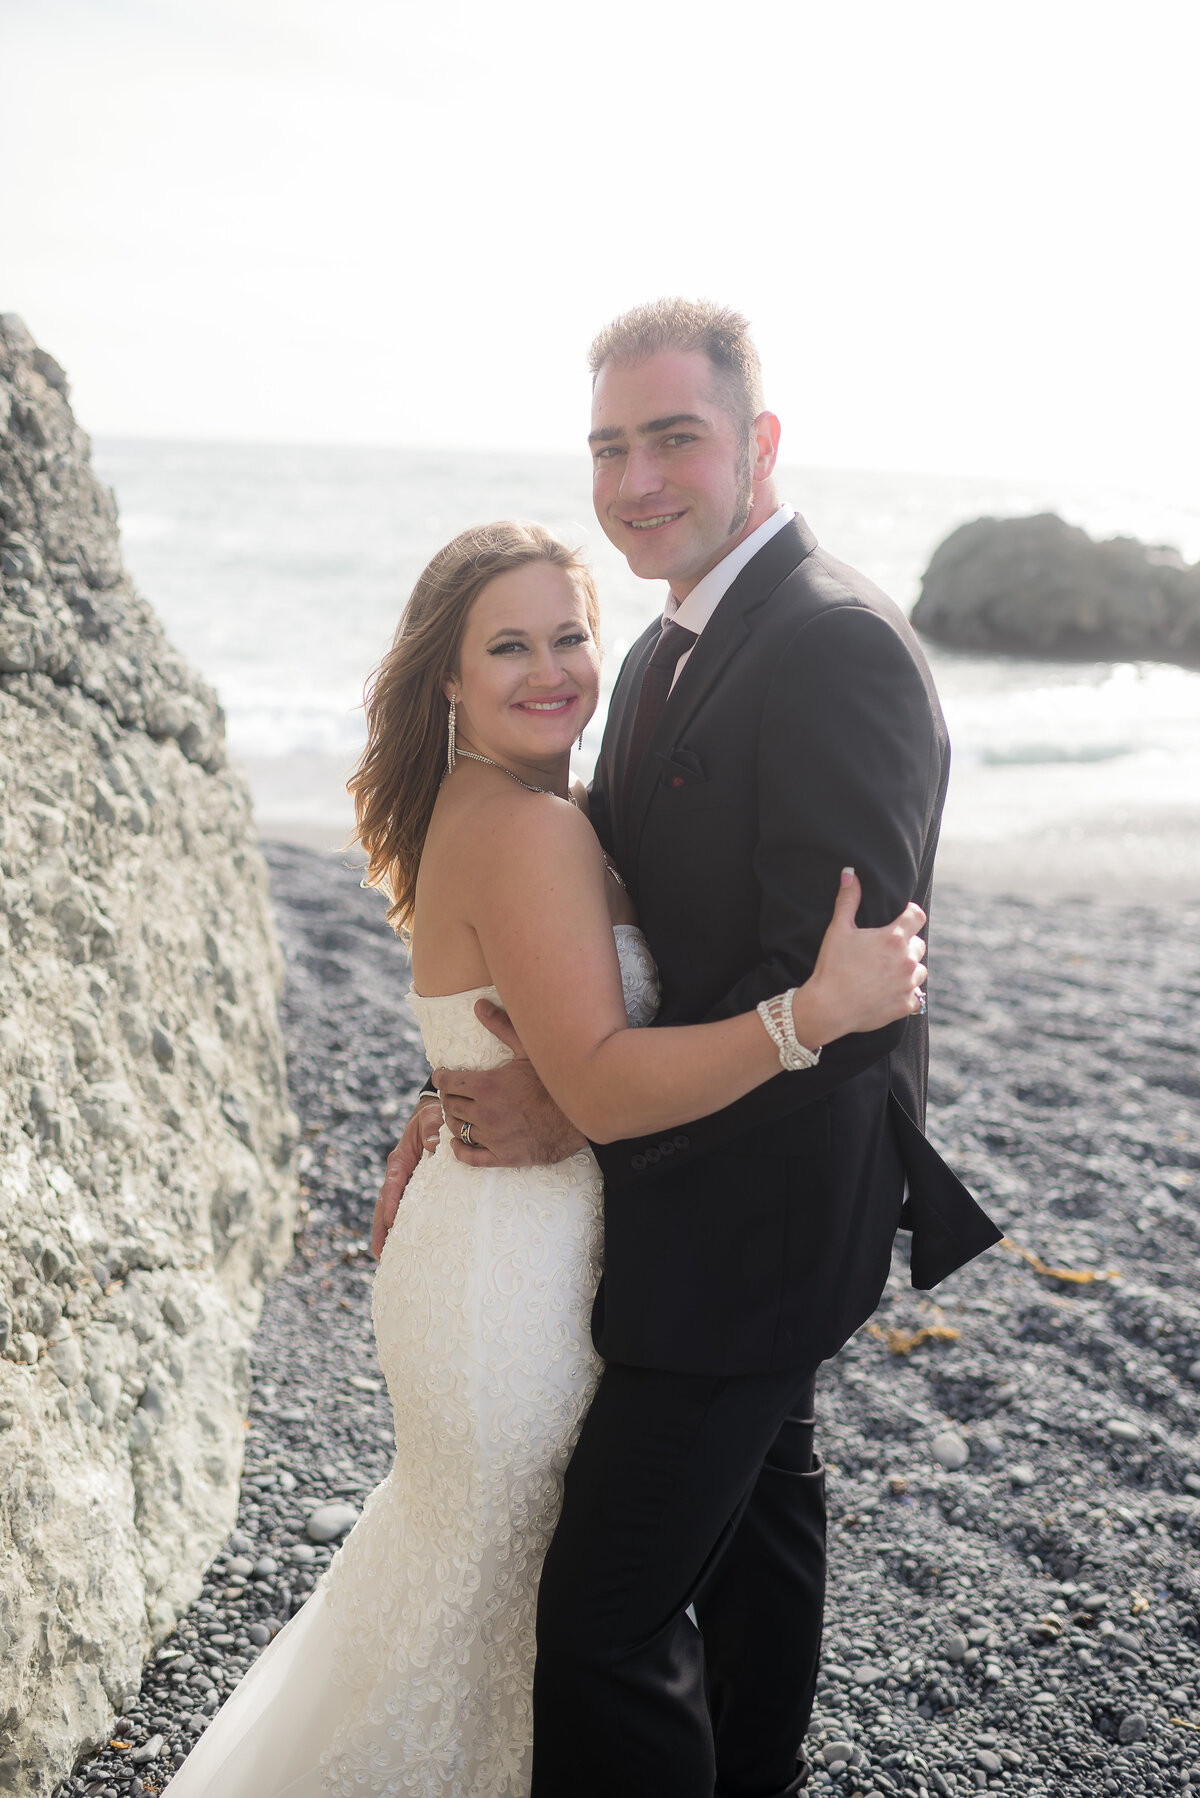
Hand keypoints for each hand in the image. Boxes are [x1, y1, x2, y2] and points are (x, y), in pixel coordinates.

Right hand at [371, 1098, 442, 1259]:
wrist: (433, 1116)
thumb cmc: (432, 1116)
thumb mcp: (431, 1117)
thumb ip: (432, 1128)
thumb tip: (434, 1145)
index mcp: (400, 1159)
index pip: (393, 1184)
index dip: (390, 1203)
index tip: (390, 1221)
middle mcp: (399, 1175)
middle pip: (384, 1205)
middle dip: (380, 1229)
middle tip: (379, 1254)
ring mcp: (406, 1184)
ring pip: (392, 1212)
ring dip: (388, 1234)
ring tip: (387, 1260)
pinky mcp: (415, 1190)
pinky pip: (407, 1210)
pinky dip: (403, 1228)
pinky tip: (406, 1247)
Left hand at [434, 999, 586, 1166]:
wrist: (579, 1116)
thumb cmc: (554, 1080)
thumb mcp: (527, 1049)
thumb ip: (501, 1026)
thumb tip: (479, 1005)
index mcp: (485, 1086)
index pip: (448, 1082)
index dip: (441, 1078)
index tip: (440, 1075)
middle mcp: (484, 1112)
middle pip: (450, 1105)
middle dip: (447, 1097)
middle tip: (450, 1093)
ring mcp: (492, 1136)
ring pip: (458, 1129)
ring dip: (452, 1119)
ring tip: (456, 1113)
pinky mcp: (503, 1156)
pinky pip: (471, 1157)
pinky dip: (459, 1150)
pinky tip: (457, 1144)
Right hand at [803, 869, 926, 1042]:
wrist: (828, 1007)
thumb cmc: (832, 966)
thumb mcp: (838, 930)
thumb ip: (848, 900)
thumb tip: (850, 873)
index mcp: (893, 939)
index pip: (917, 916)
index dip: (910, 914)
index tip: (902, 917)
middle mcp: (906, 960)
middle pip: (919, 944)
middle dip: (905, 945)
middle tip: (884, 951)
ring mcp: (909, 984)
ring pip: (920, 970)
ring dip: (908, 969)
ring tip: (887, 973)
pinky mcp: (906, 1005)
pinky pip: (915, 996)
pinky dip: (905, 994)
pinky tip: (888, 992)